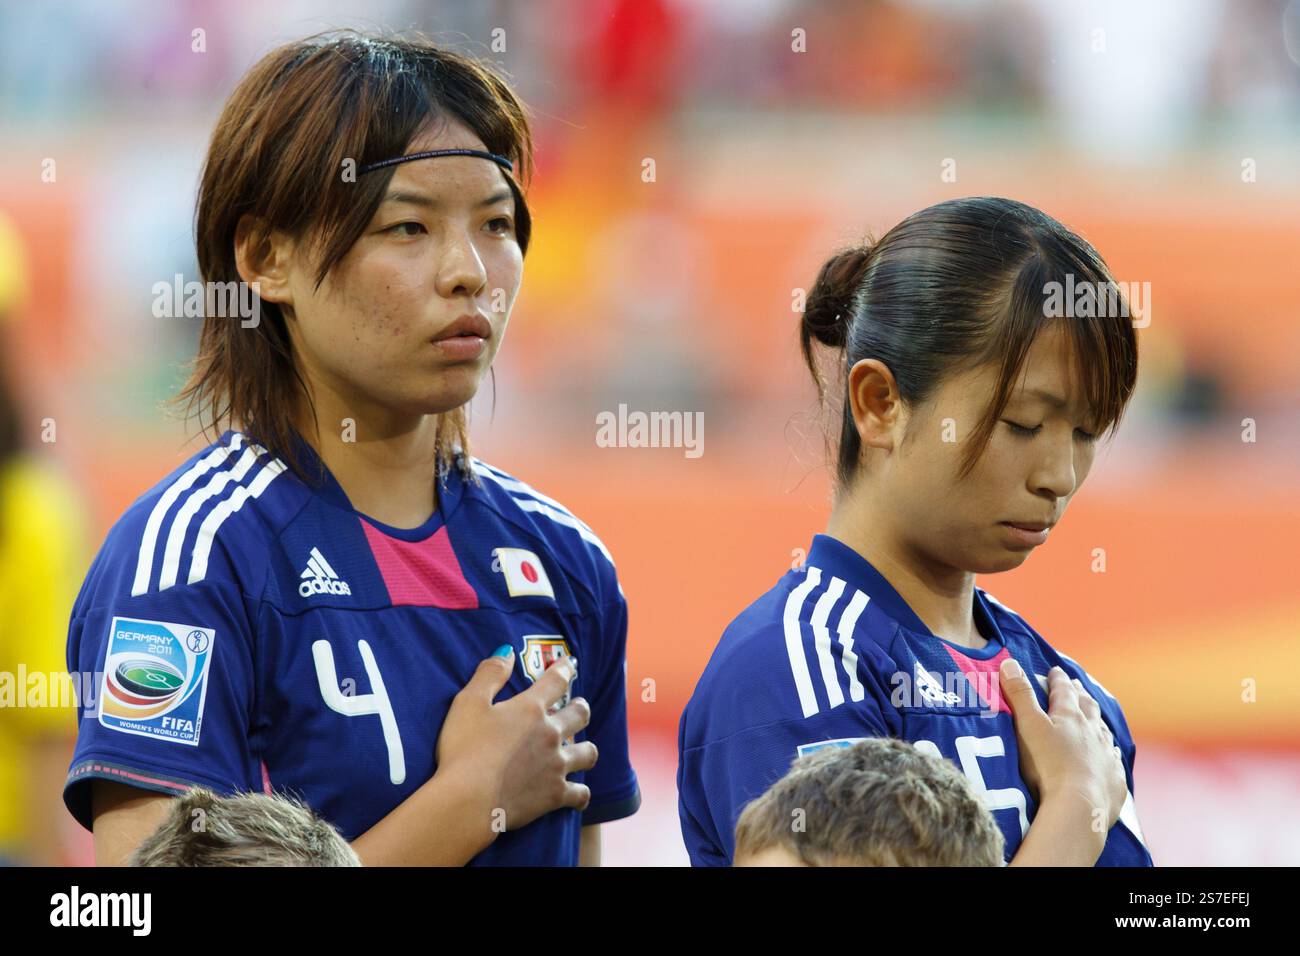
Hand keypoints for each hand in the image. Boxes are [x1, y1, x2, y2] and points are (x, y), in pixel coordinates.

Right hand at [436, 649, 598, 832]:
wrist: (468, 801)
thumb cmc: (463, 749)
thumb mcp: (468, 702)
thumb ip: (489, 674)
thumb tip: (506, 651)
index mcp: (530, 709)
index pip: (555, 681)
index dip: (564, 670)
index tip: (570, 665)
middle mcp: (551, 734)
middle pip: (580, 715)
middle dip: (581, 708)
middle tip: (579, 706)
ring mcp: (556, 765)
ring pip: (587, 752)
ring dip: (586, 748)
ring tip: (583, 749)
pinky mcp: (555, 795)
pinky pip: (580, 793)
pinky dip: (581, 793)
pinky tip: (578, 794)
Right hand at [1000, 659, 1126, 830]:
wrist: (1079, 806)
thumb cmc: (1048, 765)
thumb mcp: (1027, 725)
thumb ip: (1019, 694)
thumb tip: (1009, 662)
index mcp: (1071, 716)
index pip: (1064, 691)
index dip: (1058, 680)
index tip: (1055, 670)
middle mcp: (1093, 732)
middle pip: (1088, 707)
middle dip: (1080, 694)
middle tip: (1076, 685)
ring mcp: (1106, 756)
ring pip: (1103, 732)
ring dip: (1097, 722)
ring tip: (1095, 718)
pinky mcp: (1114, 780)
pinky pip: (1114, 762)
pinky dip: (1110, 754)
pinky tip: (1111, 755)